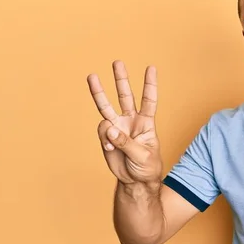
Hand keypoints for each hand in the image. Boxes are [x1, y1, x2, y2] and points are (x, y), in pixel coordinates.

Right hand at [87, 60, 162, 184]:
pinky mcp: (106, 136)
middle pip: (125, 96)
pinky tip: (109, 147)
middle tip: (117, 62)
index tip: (151, 67)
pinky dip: (104, 138)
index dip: (150, 85)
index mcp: (147, 123)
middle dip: (121, 79)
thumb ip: (126, 142)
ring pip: (106, 106)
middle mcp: (131, 121)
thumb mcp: (143, 156)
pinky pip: (101, 131)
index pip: (149, 100)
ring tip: (92, 76)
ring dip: (99, 92)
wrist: (135, 181)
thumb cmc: (147, 167)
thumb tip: (110, 129)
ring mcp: (117, 127)